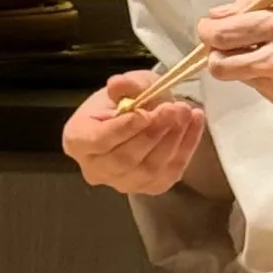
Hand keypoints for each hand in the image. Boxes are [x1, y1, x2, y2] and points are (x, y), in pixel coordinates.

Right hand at [61, 71, 206, 195]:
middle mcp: (95, 168)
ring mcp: (121, 183)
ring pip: (148, 169)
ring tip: (186, 113)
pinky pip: (168, 174)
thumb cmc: (126, 99)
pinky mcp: (147, 188)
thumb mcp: (128, 83)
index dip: (123, 129)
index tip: (145, 113)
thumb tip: (118, 84)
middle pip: (124, 158)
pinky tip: (195, 124)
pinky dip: (186, 149)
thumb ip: (125, 84)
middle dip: (153, 133)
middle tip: (174, 108)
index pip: (98, 140)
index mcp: (78, 139)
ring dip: (172, 140)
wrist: (142, 115)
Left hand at [198, 0, 272, 118]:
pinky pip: (269, 93)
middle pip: (220, 66)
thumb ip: (260, 4)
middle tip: (234, 43)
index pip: (223, 34)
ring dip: (250, 65)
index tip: (212, 27)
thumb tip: (218, 17)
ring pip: (245, 79)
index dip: (209, 30)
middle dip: (218, 54)